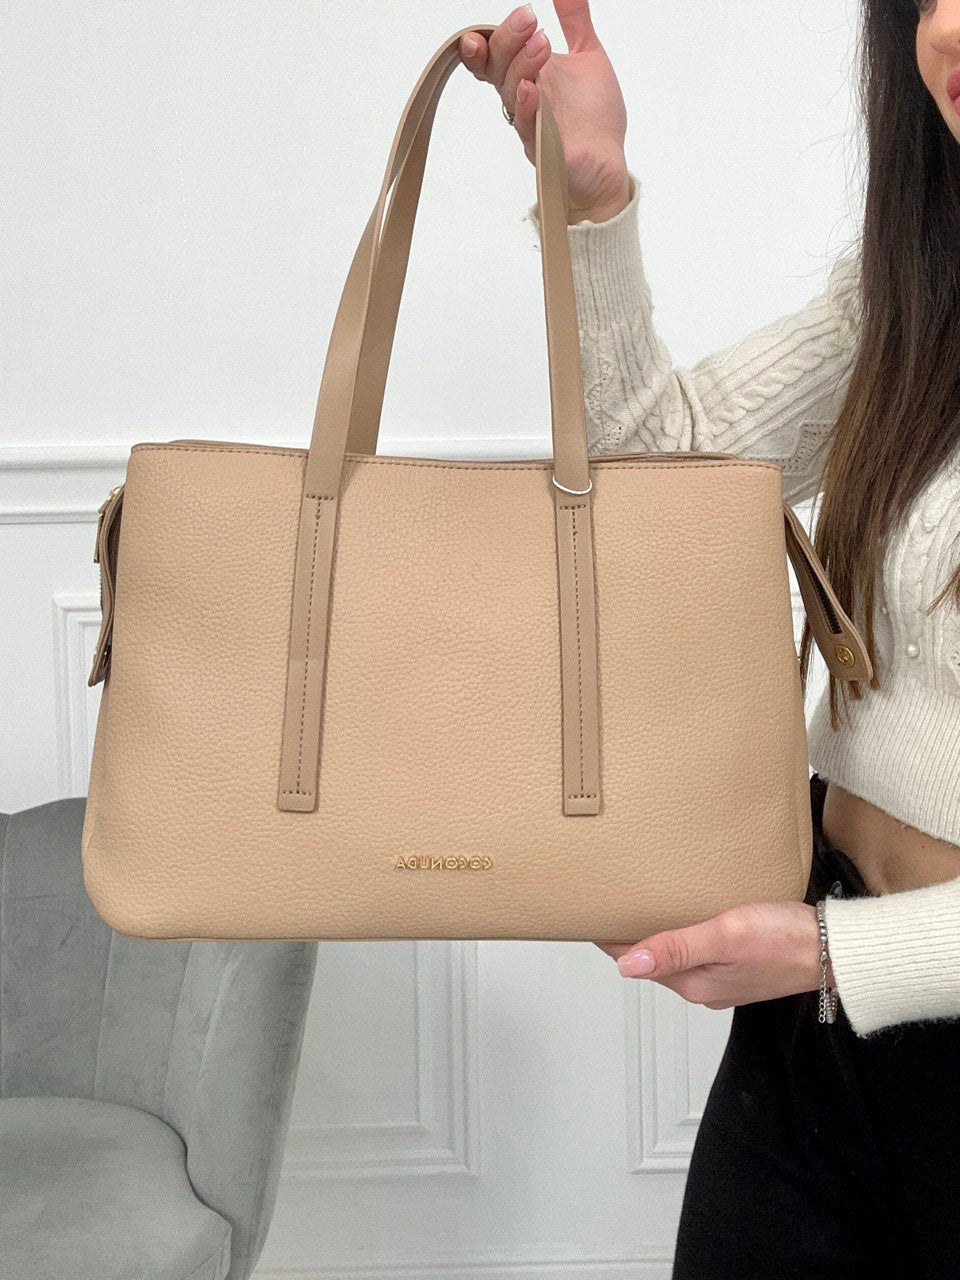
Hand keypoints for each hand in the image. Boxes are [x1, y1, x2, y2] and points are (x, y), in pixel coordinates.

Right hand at [460, 2, 629, 224]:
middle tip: (529, 17)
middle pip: (497, 67)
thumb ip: (576, 22)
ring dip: (522, 63)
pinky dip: (526, 105)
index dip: (483, 42)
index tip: (487, 27)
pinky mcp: (543, 147)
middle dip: (507, 39)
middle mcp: (524, 97)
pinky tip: (531, 88)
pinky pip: (526, 126)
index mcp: (528, 75)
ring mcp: (531, 122)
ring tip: (542, 42)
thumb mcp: (588, 56)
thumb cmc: (595, 118)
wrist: (608, 163)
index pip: (494, 55)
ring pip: (510, 92)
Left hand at [594, 901, 830, 1009]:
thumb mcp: (725, 937)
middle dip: (628, 937)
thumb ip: (676, 949)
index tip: (588, 918)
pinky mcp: (740, 966)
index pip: (636, 960)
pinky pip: (699, 950)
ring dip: (655, 935)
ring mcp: (723, 978)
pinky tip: (683, 916)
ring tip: (635, 908)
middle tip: (604, 907)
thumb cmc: (785, 940)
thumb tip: (626, 965)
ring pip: (675, 955)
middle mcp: (704, 986)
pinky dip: (682, 934)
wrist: (837, 950)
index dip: (611, 939)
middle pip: (653, 959)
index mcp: (694, 982)